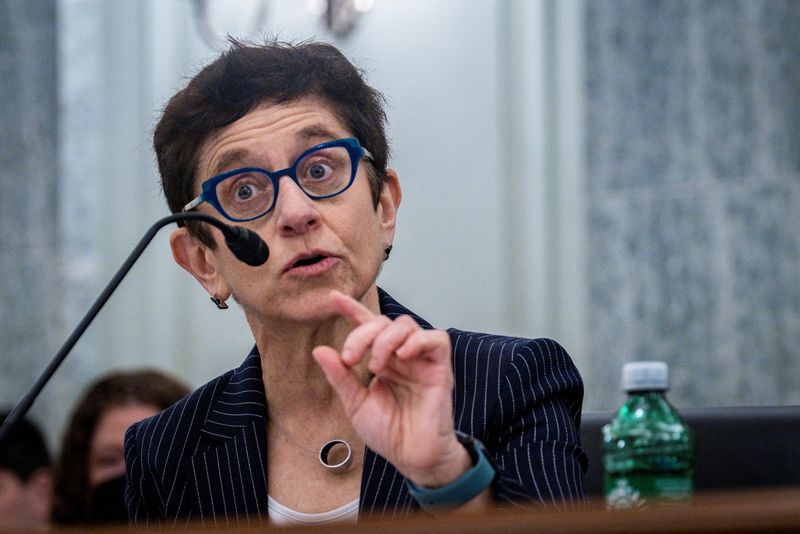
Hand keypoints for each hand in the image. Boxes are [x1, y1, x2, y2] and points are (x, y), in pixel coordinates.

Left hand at [312, 290, 470, 486]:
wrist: (411, 456)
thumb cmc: (388, 432)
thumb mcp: (356, 403)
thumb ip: (340, 377)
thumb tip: (320, 350)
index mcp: (381, 361)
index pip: (367, 327)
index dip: (351, 310)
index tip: (332, 298)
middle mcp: (400, 356)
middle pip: (383, 323)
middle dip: (362, 334)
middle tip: (351, 359)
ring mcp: (421, 360)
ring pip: (406, 325)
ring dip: (385, 339)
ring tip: (376, 366)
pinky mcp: (440, 368)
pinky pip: (436, 339)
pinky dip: (417, 341)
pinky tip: (402, 356)